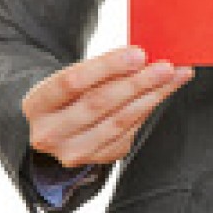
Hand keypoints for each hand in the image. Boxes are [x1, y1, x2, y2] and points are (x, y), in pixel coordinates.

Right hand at [22, 47, 193, 167]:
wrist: (58, 127)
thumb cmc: (71, 93)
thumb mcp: (73, 77)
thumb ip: (102, 68)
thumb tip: (144, 55)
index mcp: (37, 104)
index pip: (71, 81)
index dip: (108, 67)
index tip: (139, 53)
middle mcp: (50, 133)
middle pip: (99, 104)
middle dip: (137, 83)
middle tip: (165, 67)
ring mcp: (73, 151)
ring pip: (119, 121)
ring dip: (152, 96)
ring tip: (175, 76)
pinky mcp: (98, 158)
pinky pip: (129, 131)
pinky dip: (149, 109)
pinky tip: (164, 92)